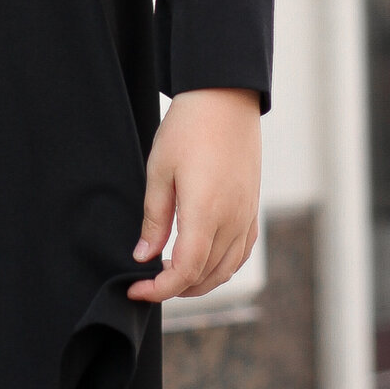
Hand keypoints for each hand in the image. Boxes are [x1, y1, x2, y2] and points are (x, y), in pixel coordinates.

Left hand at [127, 88, 260, 302]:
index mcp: (206, 212)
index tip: (136, 289)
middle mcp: (232, 220)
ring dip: (198, 281)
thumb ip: (154, 218)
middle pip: (206, 276)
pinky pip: (241, 252)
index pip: (184, 270)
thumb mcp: (159, 170)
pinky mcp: (252, 208)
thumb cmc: (188, 129)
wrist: (225, 99)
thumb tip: (144, 255)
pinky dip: (221, 267)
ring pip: (227, 269)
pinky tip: (202, 262)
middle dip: (175, 288)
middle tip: (146, 282)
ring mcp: (247, 215)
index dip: (159, 289)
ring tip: (169, 275)